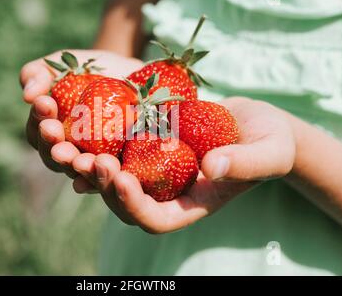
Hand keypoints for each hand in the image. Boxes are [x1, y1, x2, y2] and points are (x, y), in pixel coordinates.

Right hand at [19, 49, 143, 176]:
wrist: (130, 74)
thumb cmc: (89, 70)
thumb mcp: (62, 64)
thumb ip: (38, 74)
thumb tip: (28, 95)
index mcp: (50, 133)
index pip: (38, 134)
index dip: (39, 120)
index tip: (45, 103)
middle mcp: (69, 152)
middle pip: (56, 159)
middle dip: (54, 148)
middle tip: (55, 136)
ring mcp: (93, 162)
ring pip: (82, 173)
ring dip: (80, 167)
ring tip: (82, 159)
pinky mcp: (119, 165)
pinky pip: (111, 177)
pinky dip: (108, 178)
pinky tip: (109, 172)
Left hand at [71, 97, 296, 232]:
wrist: (256, 122)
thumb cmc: (270, 141)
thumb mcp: (268, 153)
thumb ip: (245, 164)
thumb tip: (211, 167)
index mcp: (190, 205)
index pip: (154, 220)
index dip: (133, 206)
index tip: (120, 179)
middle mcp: (165, 191)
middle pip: (123, 201)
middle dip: (102, 185)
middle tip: (88, 161)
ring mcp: (154, 168)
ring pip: (111, 175)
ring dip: (88, 164)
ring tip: (71, 145)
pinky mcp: (147, 143)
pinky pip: (116, 146)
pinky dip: (97, 139)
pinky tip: (80, 122)